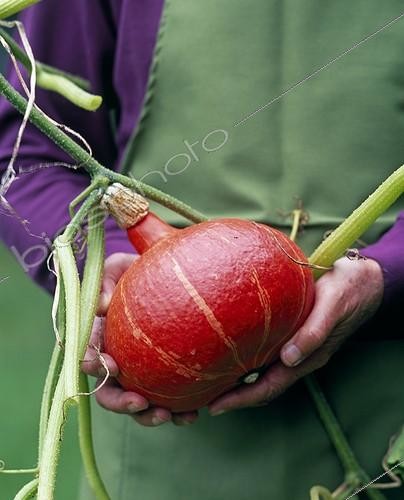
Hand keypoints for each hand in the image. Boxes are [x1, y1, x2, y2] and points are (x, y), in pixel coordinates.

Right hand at [81, 252, 198, 426]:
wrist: (170, 276)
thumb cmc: (139, 269)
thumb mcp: (120, 265)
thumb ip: (107, 278)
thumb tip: (101, 306)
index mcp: (99, 335)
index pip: (86, 352)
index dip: (91, 363)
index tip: (107, 366)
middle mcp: (116, 358)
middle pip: (107, 391)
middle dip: (119, 402)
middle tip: (140, 402)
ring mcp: (139, 372)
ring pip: (136, 404)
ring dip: (147, 416)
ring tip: (168, 416)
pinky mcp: (164, 378)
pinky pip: (167, 402)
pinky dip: (177, 413)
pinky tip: (192, 414)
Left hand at [208, 256, 383, 415]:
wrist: (363, 279)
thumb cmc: (348, 289)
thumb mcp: (331, 306)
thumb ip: (313, 332)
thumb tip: (288, 358)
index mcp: (308, 357)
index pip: (270, 387)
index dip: (242, 399)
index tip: (216, 406)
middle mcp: (299, 356)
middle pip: (263, 384)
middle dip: (234, 394)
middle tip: (205, 398)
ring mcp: (295, 345)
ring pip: (262, 370)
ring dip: (238, 378)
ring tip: (212, 379)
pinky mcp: (292, 331)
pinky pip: (266, 351)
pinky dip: (246, 356)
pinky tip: (231, 349)